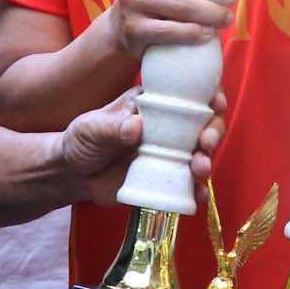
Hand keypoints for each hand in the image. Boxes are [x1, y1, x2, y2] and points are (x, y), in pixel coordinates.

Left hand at [57, 88, 226, 206]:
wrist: (73, 175)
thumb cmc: (82, 141)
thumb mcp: (91, 128)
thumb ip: (112, 127)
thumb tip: (136, 126)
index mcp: (153, 104)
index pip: (188, 93)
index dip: (209, 95)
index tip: (216, 102)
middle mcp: (167, 127)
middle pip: (203, 124)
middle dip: (213, 131)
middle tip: (206, 142)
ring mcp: (168, 154)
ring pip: (200, 154)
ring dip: (207, 160)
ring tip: (200, 169)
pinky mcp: (165, 179)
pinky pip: (188, 184)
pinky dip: (197, 190)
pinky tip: (198, 195)